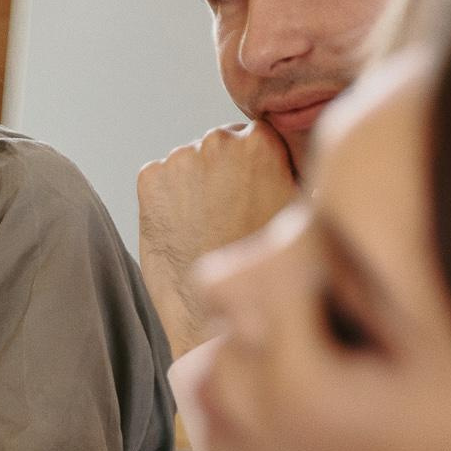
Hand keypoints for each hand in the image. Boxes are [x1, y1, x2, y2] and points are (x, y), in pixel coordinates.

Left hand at [137, 122, 295, 357]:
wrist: (214, 315)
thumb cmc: (262, 272)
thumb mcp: (298, 216)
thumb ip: (292, 176)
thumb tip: (300, 162)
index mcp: (262, 142)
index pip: (256, 136)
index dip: (256, 168)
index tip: (254, 195)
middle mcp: (219, 140)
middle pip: (221, 145)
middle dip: (224, 172)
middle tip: (230, 216)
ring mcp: (179, 158)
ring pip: (189, 163)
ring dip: (195, 184)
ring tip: (207, 228)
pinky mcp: (149, 179)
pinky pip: (161, 179)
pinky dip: (167, 198)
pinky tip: (184, 230)